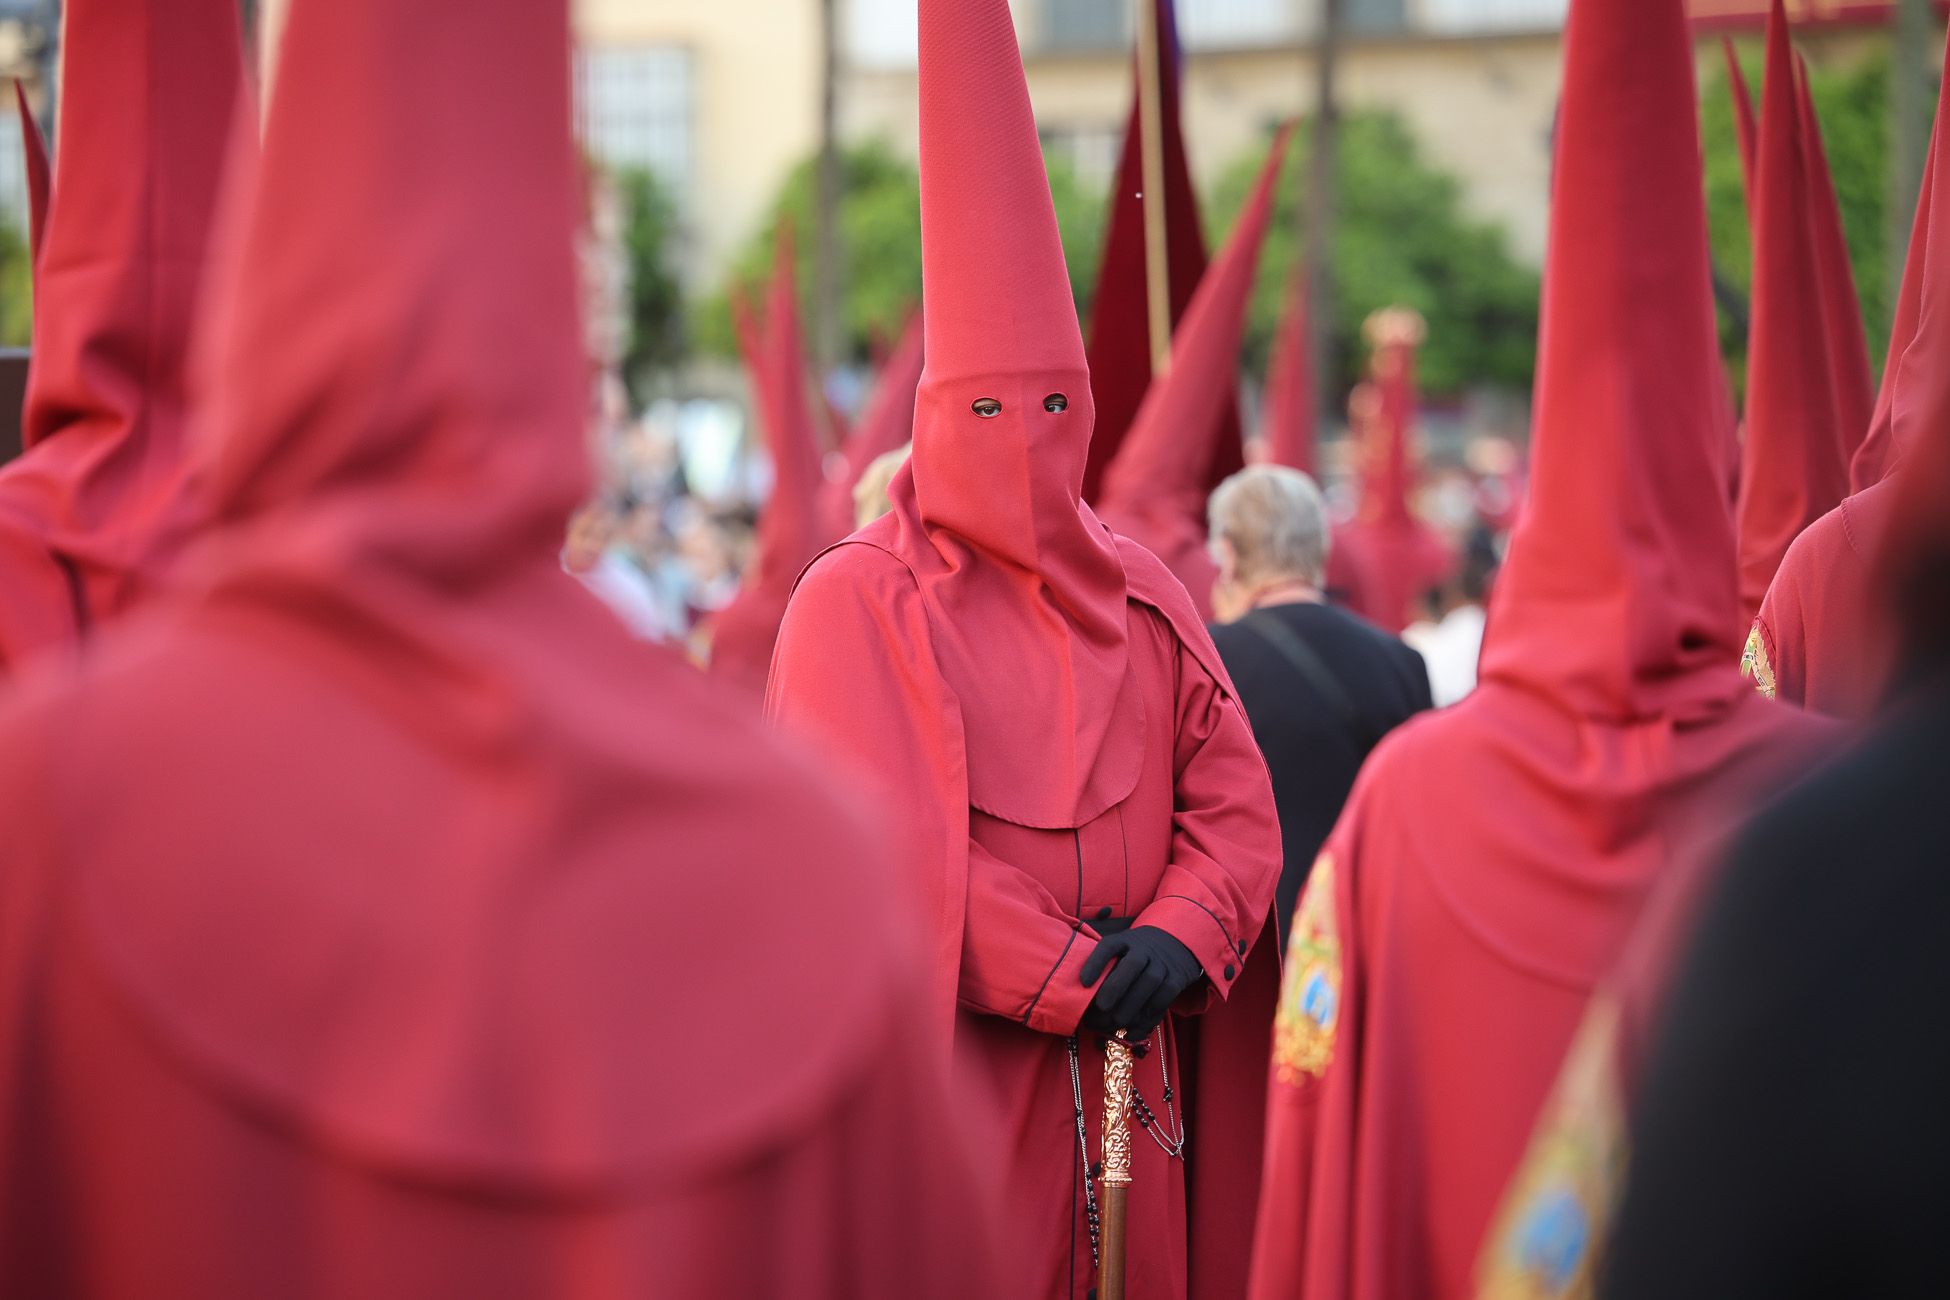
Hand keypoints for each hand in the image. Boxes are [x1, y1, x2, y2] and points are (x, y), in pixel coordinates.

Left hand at [1078, 926, 1203, 1040]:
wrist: (1174, 945)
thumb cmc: (1136, 953)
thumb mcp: (1121, 947)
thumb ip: (1104, 964)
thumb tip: (1078, 991)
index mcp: (1124, 940)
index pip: (1109, 946)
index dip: (1095, 963)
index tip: (1083, 982)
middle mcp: (1144, 950)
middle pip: (1132, 965)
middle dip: (1116, 987)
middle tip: (1102, 1007)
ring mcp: (1162, 964)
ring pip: (1150, 983)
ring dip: (1132, 1005)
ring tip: (1116, 1022)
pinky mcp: (1176, 979)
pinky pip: (1164, 998)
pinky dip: (1150, 1016)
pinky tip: (1134, 1030)